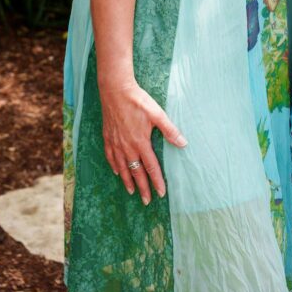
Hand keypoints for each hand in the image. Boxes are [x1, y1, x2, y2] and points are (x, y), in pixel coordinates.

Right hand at [99, 78, 185, 203]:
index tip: (161, 194)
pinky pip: (110, 157)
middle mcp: (127, 147)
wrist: (115, 90)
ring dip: (128, 181)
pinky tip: (117, 172)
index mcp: (141, 143)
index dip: (157, 182)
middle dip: (142, 188)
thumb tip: (183, 143)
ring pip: (122, 168)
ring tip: (132, 192)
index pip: (151, 168)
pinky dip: (115, 167)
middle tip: (147, 201)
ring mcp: (116, 144)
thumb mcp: (157, 114)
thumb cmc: (138, 101)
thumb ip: (170, 130)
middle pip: (136, 173)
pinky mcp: (108, 138)